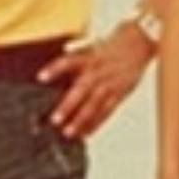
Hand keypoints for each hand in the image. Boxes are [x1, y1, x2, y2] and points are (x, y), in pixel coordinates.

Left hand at [36, 20, 153, 137]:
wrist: (136, 45)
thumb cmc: (109, 50)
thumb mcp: (89, 50)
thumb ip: (74, 64)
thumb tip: (54, 79)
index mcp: (87, 59)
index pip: (67, 62)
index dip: (54, 69)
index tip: (41, 77)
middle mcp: (97, 73)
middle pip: (81, 90)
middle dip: (68, 106)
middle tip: (55, 120)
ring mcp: (108, 85)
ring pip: (93, 105)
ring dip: (81, 120)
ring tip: (69, 132)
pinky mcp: (118, 94)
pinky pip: (106, 112)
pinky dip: (96, 124)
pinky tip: (85, 133)